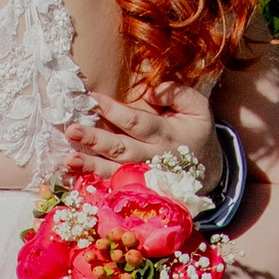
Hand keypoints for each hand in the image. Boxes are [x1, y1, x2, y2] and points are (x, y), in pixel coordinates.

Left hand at [64, 87, 216, 174]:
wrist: (209, 170)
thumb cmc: (195, 131)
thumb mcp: (198, 108)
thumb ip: (177, 94)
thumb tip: (151, 90)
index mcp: (166, 135)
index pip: (138, 122)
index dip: (115, 111)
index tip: (93, 98)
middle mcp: (153, 158)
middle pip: (121, 150)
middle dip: (96, 140)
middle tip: (72, 129)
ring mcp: (144, 177)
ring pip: (114, 172)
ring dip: (90, 166)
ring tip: (69, 159)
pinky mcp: (137, 189)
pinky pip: (113, 187)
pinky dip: (94, 183)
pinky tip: (76, 176)